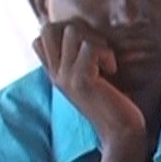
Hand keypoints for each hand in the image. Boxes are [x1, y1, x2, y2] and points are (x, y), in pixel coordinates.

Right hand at [33, 21, 146, 146]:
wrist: (121, 132)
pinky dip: (106, 53)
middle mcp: (55, 74)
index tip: (86, 46)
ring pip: (72, 32)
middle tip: (96, 49)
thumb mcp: (90, 78)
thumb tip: (81, 32)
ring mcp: (65, 77)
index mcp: (55, 73)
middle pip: (49, 29)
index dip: (62, 31)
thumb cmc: (113, 103)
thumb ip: (80, 59)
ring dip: (96, 40)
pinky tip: (111, 70)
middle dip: (78, 29)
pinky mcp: (81, 81)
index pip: (39, 38)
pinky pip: (90, 47)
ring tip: (106, 61)